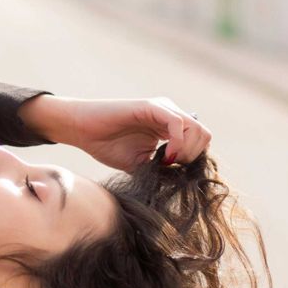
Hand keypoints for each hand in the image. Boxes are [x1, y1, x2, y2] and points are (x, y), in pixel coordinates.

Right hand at [58, 94, 211, 173]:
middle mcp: (170, 115)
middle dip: (193, 156)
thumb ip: (162, 168)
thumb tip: (182, 181)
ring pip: (196, 128)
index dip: (192, 160)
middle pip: (204, 135)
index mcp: (170, 127)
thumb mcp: (142, 164)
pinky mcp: (151, 107)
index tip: (173, 171)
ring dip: (186, 150)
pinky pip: (178, 123)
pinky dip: (177, 143)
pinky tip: (164, 155)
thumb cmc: (108, 146)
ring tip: (167, 161)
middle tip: (171, 167)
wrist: (83, 131)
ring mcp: (162, 108)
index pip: (200, 141)